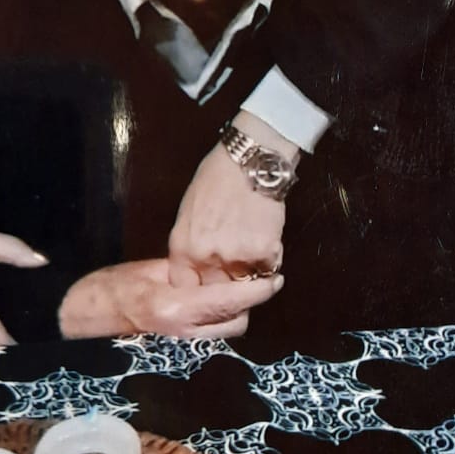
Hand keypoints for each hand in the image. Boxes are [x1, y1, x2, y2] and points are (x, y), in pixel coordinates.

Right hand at [59, 258, 280, 340]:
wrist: (83, 316)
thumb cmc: (112, 286)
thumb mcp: (151, 270)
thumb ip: (186, 273)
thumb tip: (218, 269)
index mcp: (177, 308)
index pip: (231, 301)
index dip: (257, 291)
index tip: (276, 279)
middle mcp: (184, 333)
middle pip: (236, 323)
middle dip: (247, 303)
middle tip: (251, 278)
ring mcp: (181, 346)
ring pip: (225, 331)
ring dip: (233, 312)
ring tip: (233, 288)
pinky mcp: (177, 349)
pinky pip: (209, 334)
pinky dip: (217, 319)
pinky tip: (212, 301)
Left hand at [169, 112, 297, 287]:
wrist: (250, 160)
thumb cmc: (217, 178)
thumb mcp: (188, 212)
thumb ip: (190, 244)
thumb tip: (195, 268)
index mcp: (183, 246)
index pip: (185, 288)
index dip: (198, 294)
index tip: (209, 293)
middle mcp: (206, 256)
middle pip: (217, 293)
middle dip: (227, 289)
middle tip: (237, 280)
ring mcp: (235, 256)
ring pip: (246, 284)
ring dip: (252, 275)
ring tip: (253, 248)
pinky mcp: (264, 251)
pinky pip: (269, 268)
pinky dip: (271, 259)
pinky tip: (267, 236)